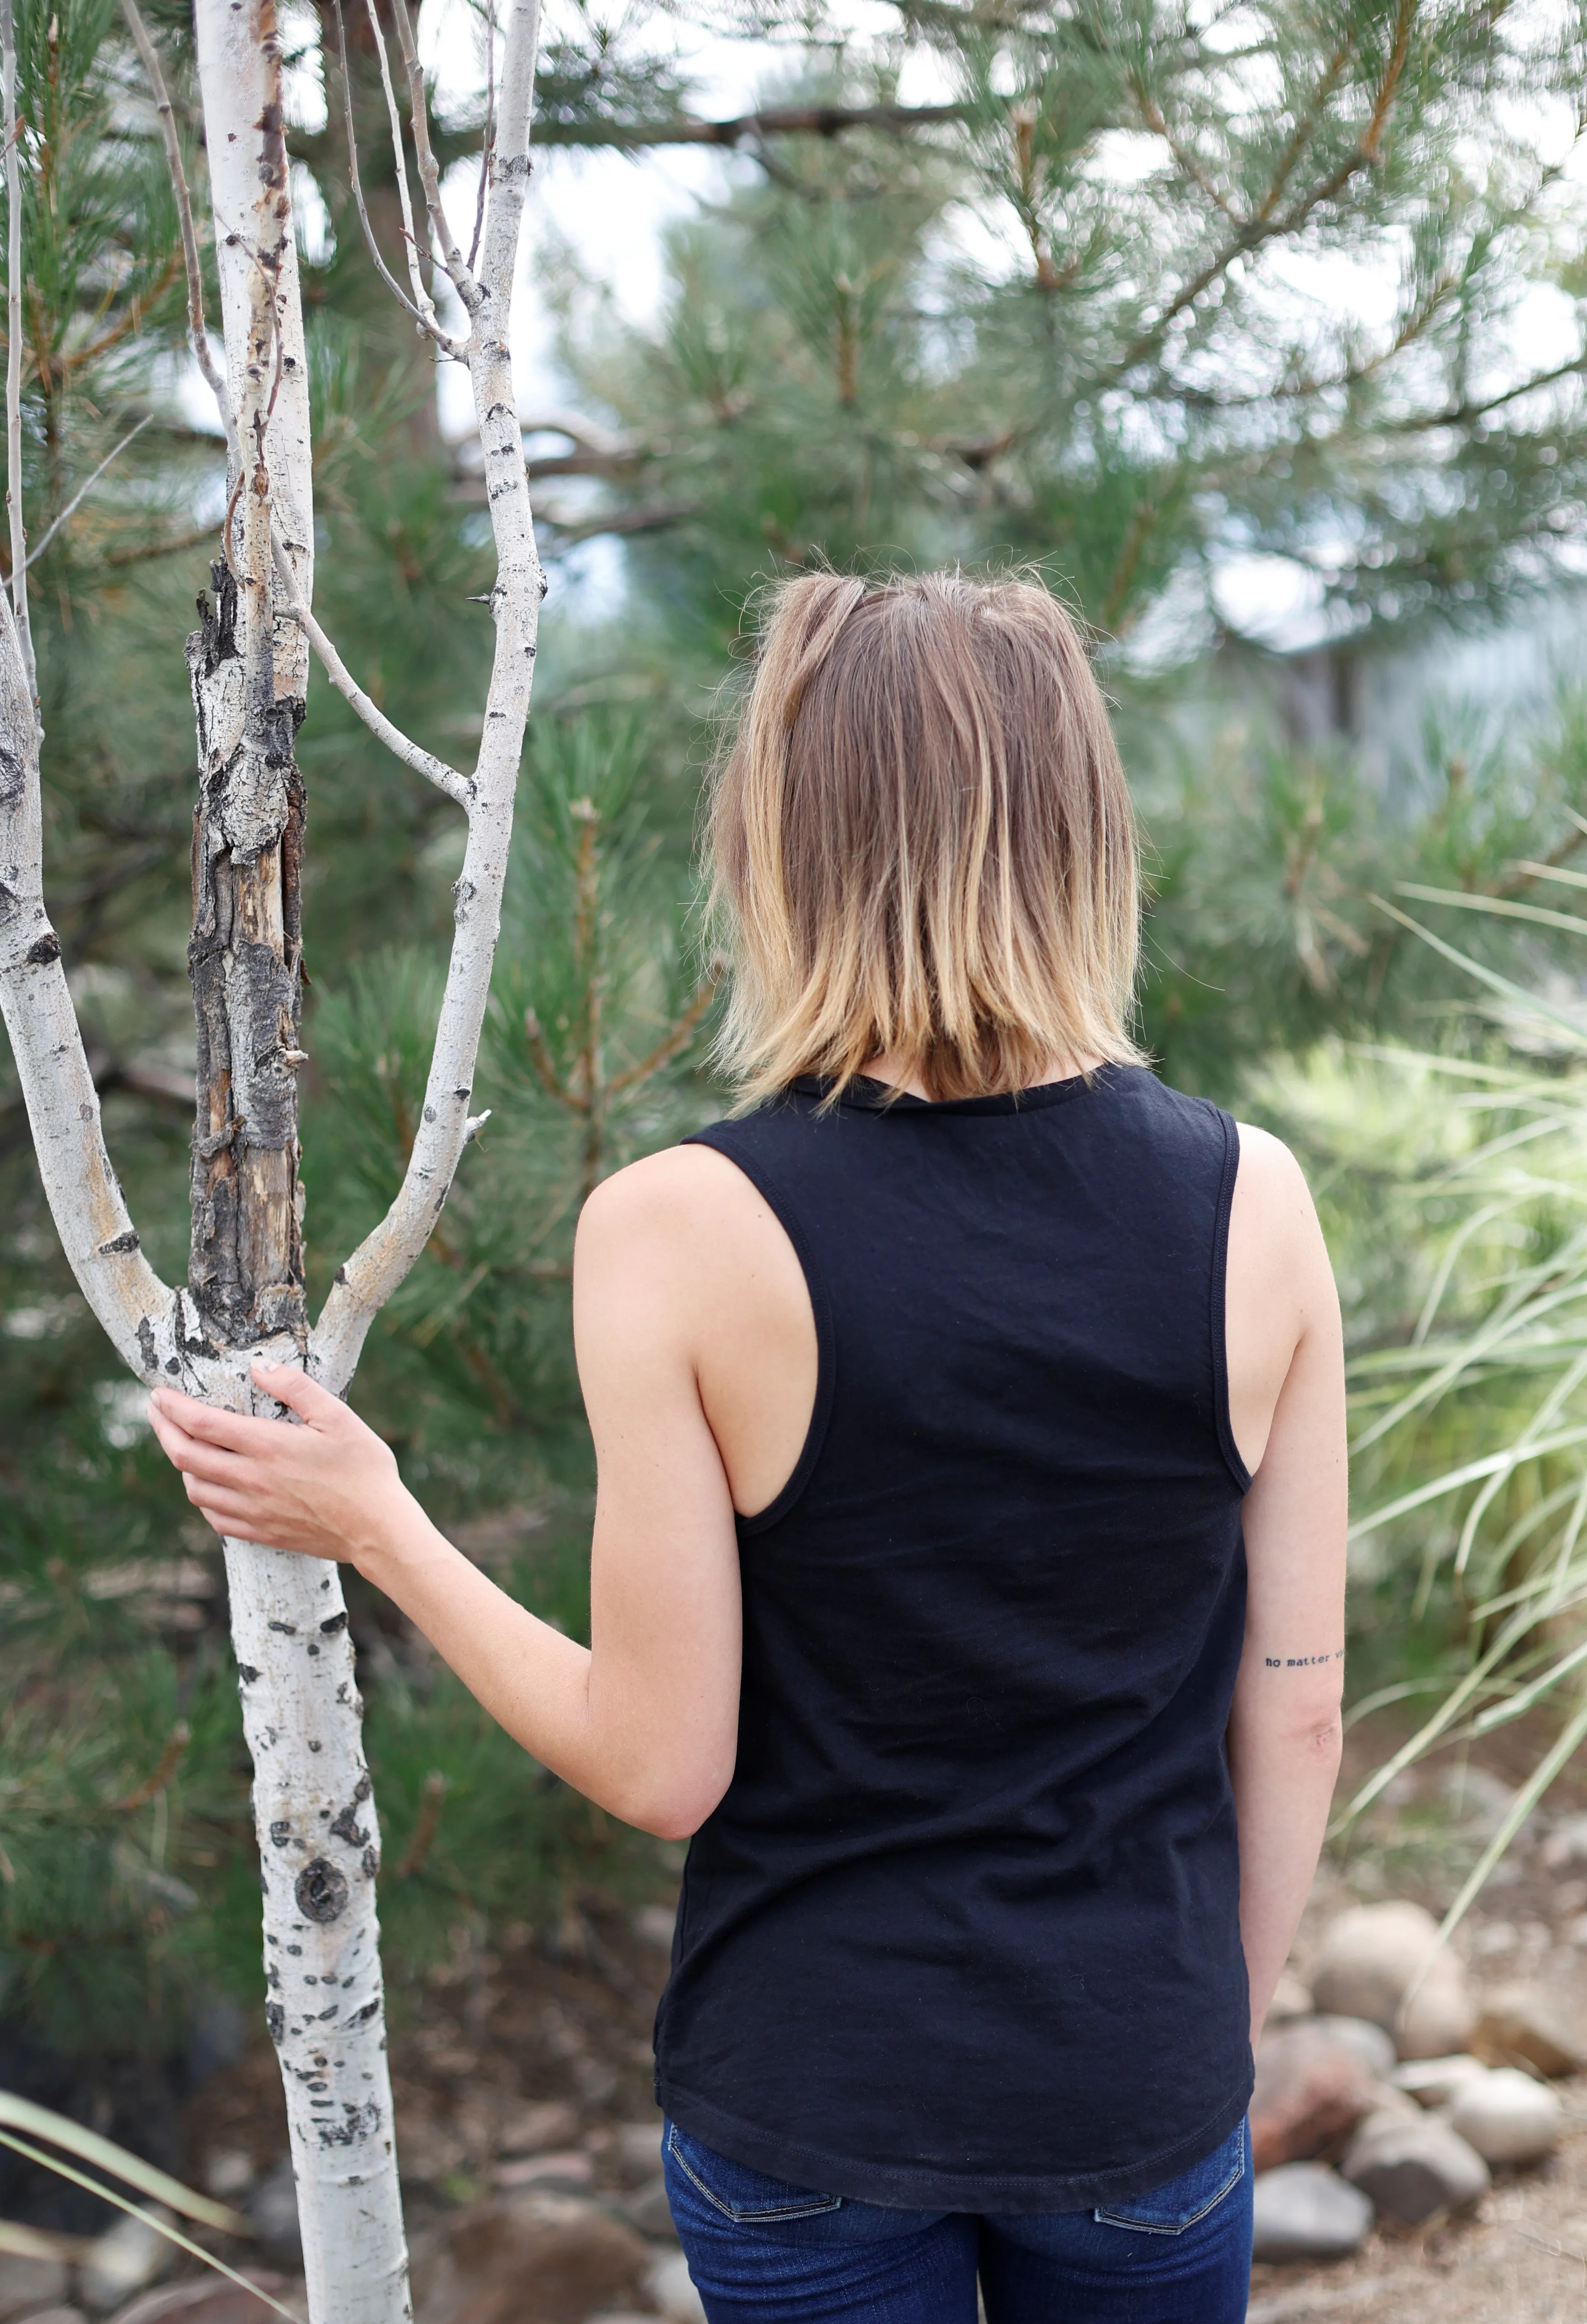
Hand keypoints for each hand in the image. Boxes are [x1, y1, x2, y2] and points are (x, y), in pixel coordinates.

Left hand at [147, 1363, 409, 1565]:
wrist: (377, 1529)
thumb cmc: (364, 1470)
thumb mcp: (338, 1417)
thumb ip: (295, 1387)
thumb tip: (258, 1367)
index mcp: (267, 1446)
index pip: (201, 1423)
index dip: (172, 1407)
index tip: (157, 1393)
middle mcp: (251, 1480)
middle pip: (184, 1456)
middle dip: (163, 1430)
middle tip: (156, 1412)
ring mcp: (252, 1510)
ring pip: (194, 1488)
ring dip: (181, 1464)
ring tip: (183, 1445)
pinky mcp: (260, 1532)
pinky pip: (213, 1517)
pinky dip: (202, 1497)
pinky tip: (209, 1485)